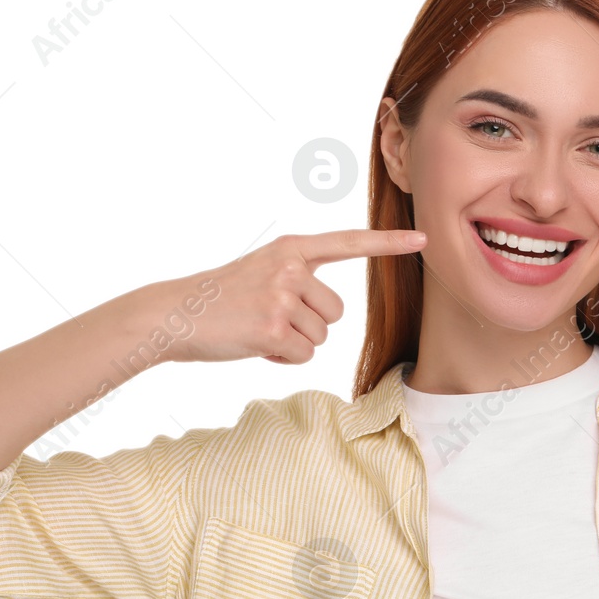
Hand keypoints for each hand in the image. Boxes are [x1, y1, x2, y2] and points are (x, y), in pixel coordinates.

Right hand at [158, 228, 426, 364]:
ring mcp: (282, 297)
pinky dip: (281, 359)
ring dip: (294, 343)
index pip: (349, 242)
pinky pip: (303, 356)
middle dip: (310, 325)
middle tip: (269, 318)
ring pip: (320, 337)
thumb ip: (298, 277)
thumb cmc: (222, 299)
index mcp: (291, 249)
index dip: (388, 244)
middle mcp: (291, 267)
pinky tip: (254, 344)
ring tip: (257, 329)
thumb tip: (328, 312)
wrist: (175, 314)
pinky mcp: (273, 327)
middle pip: (336, 312)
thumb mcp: (262, 270)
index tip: (423, 240)